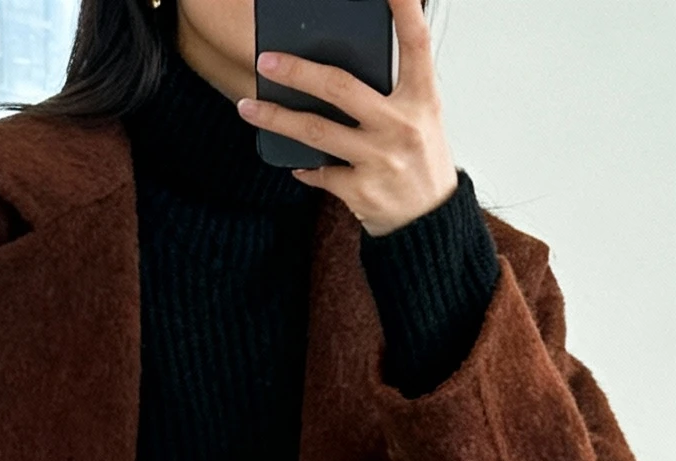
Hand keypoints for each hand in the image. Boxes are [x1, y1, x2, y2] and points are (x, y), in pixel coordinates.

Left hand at [237, 0, 457, 237]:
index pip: (416, 42)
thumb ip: (390, 92)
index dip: (404, 8)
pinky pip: (319, 172)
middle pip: (340, 87)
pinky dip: (303, 166)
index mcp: (423, 98)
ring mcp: (380, 159)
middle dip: (297, 71)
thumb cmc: (420, 162)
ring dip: (276, 118)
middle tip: (266, 60)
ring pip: (316, 130)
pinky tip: (293, 161)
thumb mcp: (421, 118)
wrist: (429, 223)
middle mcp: (401, 124)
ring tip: (247, 106)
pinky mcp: (361, 191)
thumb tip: (333, 73)